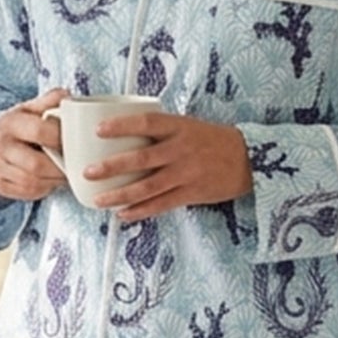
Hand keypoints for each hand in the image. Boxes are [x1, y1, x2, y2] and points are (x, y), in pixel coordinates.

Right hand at [0, 90, 68, 201]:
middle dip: (59, 168)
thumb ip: (50, 101)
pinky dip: (43, 189)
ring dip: (53, 181)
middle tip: (74, 166)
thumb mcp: (32, 108)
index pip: (39, 131)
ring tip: (65, 174)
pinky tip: (51, 181)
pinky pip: (26, 193)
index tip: (74, 142)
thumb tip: (67, 97)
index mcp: (9, 122)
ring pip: (32, 182)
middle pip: (36, 164)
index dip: (60, 139)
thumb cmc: (22, 125)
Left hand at [86, 110, 252, 221]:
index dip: (121, 126)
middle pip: (141, 158)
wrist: (249, 159)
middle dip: (112, 166)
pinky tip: (123, 214)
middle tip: (88, 171)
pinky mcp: (191, 193)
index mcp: (179, 127)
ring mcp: (186, 173)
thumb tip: (125, 133)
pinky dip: (140, 210)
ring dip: (120, 194)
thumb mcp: (189, 125)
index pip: (146, 122)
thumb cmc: (213, 140)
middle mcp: (181, 149)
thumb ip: (161, 130)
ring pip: (147, 186)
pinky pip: (161, 204)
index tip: (98, 130)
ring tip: (99, 200)